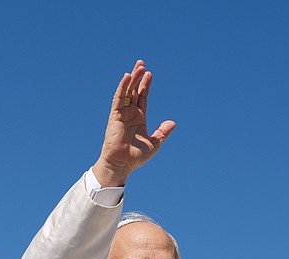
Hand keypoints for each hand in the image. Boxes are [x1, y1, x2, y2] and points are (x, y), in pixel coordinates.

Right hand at [92, 59, 175, 187]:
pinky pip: (118, 98)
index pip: (142, 97)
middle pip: (134, 90)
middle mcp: (130, 113)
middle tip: (142, 63)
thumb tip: (173, 122)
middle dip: (138, 77)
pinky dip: (123, 87)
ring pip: (127, 91)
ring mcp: (122, 113)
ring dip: (132, 78)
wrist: (122, 164)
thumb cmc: (136, 157)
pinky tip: (127, 77)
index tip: (149, 74)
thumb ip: (162, 132)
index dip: (146, 85)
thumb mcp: (154, 144)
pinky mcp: (115, 115)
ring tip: (139, 66)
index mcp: (139, 118)